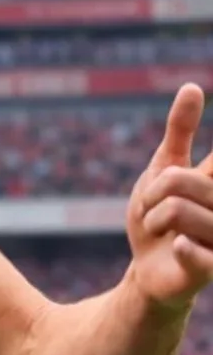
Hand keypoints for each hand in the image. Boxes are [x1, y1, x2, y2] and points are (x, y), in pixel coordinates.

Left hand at [125, 83, 212, 311]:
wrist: (148, 269)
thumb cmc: (159, 216)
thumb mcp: (163, 167)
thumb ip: (180, 130)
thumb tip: (193, 86)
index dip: (209, 167)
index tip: (185, 180)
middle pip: (177, 181)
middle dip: (151, 194)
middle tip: (154, 211)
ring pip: (176, 210)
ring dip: (153, 220)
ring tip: (164, 233)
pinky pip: (190, 247)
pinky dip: (177, 245)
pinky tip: (178, 248)